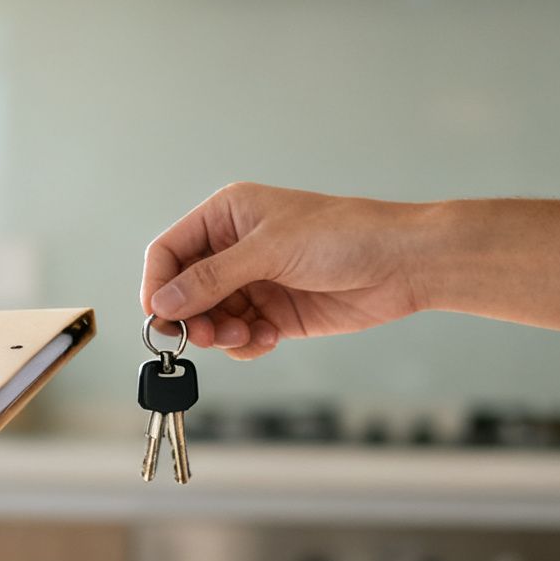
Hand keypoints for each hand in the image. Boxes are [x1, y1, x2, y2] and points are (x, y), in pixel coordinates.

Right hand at [142, 183, 429, 359]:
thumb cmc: (343, 235)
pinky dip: (246, 344)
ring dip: (220, 334)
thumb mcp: (270, 250)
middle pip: (184, 291)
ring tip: (247, 335)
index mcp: (226, 216)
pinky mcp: (274, 313)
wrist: (401, 264)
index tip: (159, 318)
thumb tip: (162, 303)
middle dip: (191, 317)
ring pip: (210, 319)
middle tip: (206, 336)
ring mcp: (254, 283)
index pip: (169, 251)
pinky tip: (269, 337)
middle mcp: (234, 249)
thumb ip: (212, 278)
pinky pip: (239, 337)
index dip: (158, 285)